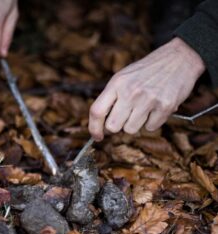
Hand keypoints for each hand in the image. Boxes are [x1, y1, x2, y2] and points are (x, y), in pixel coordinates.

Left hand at [89, 37, 205, 140]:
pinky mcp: (165, 106)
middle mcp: (130, 91)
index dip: (94, 128)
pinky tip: (156, 108)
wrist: (179, 58)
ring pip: (130, 130)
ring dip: (135, 124)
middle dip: (117, 125)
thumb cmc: (146, 71)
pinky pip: (150, 128)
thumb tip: (101, 124)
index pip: (97, 111)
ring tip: (143, 108)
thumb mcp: (123, 77)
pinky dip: (152, 122)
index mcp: (117, 83)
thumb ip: (111, 98)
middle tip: (126, 116)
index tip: (97, 136)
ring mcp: (148, 99)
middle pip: (112, 126)